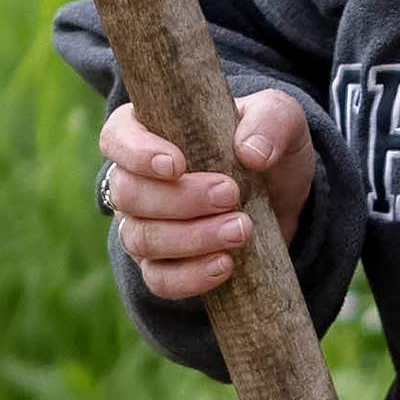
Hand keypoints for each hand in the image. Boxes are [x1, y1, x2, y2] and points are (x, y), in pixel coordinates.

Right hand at [102, 87, 313, 302]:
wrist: (283, 200)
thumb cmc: (265, 147)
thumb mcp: (279, 119)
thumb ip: (270, 120)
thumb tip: (251, 152)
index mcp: (148, 132)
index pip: (117, 138)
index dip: (137, 153)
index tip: (176, 164)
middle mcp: (134, 181)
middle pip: (127, 194)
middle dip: (180, 199)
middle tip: (231, 195)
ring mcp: (141, 227)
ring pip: (141, 239)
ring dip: (191, 238)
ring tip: (240, 230)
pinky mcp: (160, 266)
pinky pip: (160, 280)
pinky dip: (191, 276)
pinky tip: (225, 265)